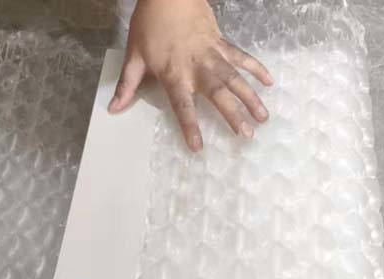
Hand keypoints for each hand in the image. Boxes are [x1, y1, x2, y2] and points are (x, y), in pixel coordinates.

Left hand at [109, 0, 272, 151]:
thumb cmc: (149, 26)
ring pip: (235, 78)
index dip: (190, 127)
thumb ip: (127, 85)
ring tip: (263, 117)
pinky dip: (256, 68)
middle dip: (233, 115)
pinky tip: (270, 81)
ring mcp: (212, 54)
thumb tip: (114, 110)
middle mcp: (197, 68)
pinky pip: (241, 57)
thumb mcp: (134, 56)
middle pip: (218, 94)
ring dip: (251, 97)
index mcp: (174, 74)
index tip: (199, 147)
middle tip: (247, 136)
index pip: (182, 106)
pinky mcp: (221, 42)